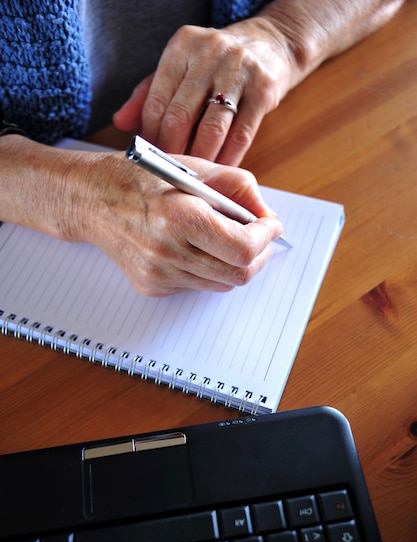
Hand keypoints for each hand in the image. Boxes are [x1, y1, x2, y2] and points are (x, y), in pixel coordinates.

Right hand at [78, 151, 282, 295]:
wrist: (91, 200)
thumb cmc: (140, 178)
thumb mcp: (194, 167)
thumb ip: (239, 188)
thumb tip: (269, 219)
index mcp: (179, 216)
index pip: (242, 248)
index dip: (265, 238)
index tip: (271, 226)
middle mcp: (167, 251)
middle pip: (238, 274)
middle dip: (258, 256)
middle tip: (258, 237)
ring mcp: (158, 274)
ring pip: (220, 284)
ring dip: (233, 263)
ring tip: (224, 238)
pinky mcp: (152, 286)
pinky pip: (197, 285)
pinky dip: (207, 269)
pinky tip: (192, 247)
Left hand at [113, 18, 292, 165]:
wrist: (271, 43)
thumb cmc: (217, 62)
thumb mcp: (179, 67)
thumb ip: (148, 94)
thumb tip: (120, 122)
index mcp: (182, 47)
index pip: (157, 101)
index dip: (150, 137)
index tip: (150, 159)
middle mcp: (209, 55)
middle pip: (181, 116)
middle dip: (172, 152)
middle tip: (169, 175)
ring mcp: (238, 71)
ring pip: (211, 129)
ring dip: (200, 161)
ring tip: (193, 180)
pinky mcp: (263, 90)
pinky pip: (241, 135)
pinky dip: (228, 159)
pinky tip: (220, 172)